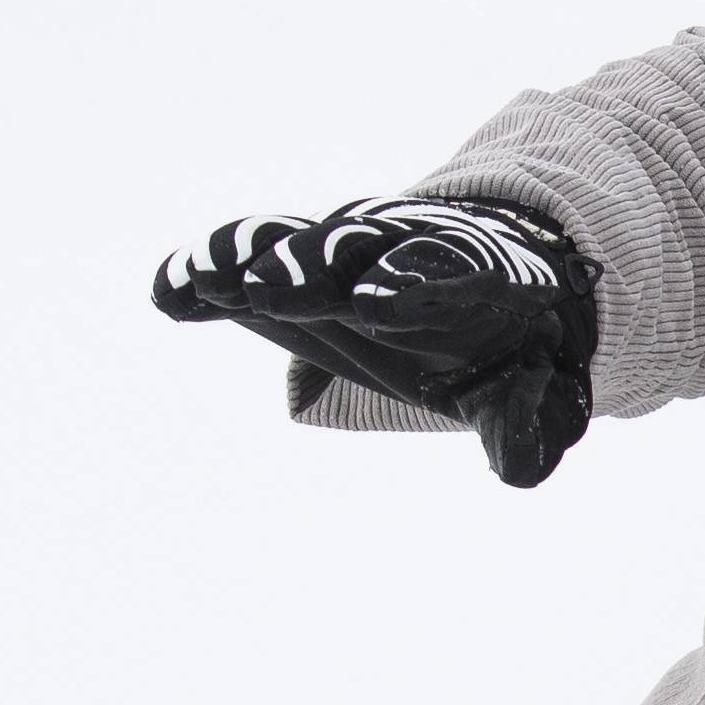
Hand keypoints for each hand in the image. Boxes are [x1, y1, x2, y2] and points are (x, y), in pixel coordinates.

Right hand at [154, 194, 596, 485]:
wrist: (490, 290)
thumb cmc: (512, 354)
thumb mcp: (535, 397)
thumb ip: (526, 430)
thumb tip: (518, 465)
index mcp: (483, 275)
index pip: (451, 267)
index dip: (413, 281)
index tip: (371, 304)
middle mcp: (411, 244)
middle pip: (361, 244)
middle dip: (316, 267)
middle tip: (269, 293)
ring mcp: (353, 245)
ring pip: (301, 239)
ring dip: (254, 258)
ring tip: (207, 283)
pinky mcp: (303, 255)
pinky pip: (254, 248)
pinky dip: (213, 263)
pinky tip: (169, 291)